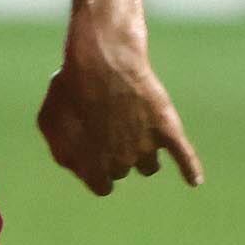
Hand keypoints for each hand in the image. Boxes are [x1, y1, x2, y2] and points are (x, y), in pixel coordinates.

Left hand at [38, 35, 202, 198]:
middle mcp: (121, 162)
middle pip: (123, 169)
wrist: (102, 59)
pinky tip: (194, 181)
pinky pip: (185, 157)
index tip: (95, 152)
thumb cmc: (71, 87)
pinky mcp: (167, 129)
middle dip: (116, 153)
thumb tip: (75, 164)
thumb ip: (61, 149)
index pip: (101, 185)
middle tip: (109, 124)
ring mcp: (146, 146)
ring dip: (143, 153)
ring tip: (135, 128)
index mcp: (92, 166)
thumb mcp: (50, 121)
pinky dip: (190, 169)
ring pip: (149, 165)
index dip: (98, 169)